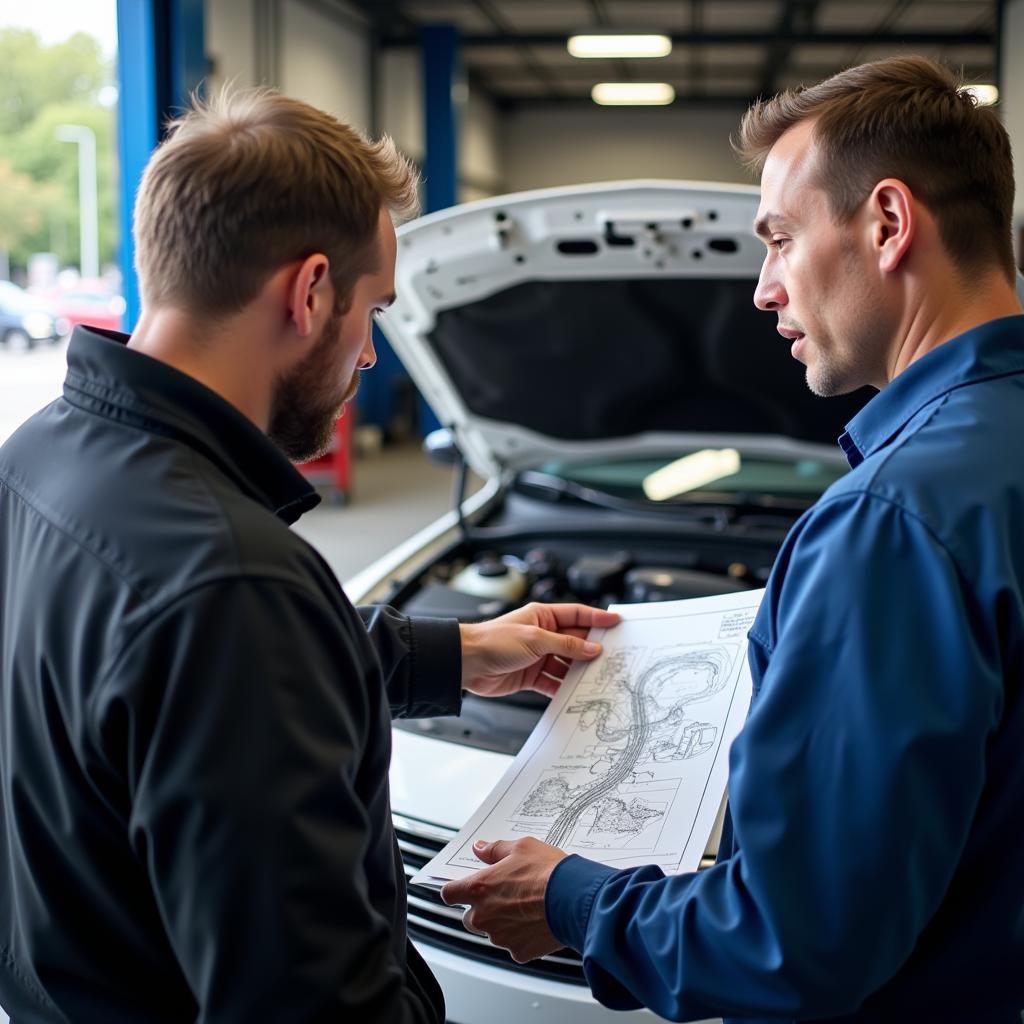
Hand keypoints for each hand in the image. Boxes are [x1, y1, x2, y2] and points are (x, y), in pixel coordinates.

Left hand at [440, 837, 567, 962]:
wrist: (575, 899)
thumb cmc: (548, 871)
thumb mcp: (521, 847)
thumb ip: (494, 850)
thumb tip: (479, 848)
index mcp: (479, 888)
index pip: (448, 894)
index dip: (454, 891)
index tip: (460, 890)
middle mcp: (484, 916)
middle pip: (469, 917)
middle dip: (482, 909)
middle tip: (504, 897)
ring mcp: (500, 937)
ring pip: (492, 932)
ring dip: (502, 923)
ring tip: (526, 908)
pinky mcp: (518, 952)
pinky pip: (513, 945)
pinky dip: (521, 937)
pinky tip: (536, 922)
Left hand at [460, 603, 619, 697]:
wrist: (466, 663)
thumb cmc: (493, 640)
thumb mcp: (535, 639)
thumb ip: (566, 645)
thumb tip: (592, 648)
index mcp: (542, 616)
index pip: (577, 615)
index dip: (597, 618)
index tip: (616, 621)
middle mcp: (542, 635)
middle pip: (575, 641)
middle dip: (593, 649)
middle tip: (613, 657)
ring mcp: (538, 656)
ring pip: (567, 664)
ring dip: (580, 672)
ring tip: (597, 679)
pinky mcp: (531, 676)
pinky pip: (554, 682)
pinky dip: (564, 688)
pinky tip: (574, 693)